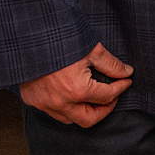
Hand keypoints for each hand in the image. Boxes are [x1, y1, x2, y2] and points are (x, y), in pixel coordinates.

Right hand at [18, 43, 133, 127]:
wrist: (28, 36)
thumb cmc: (60, 39)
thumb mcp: (91, 49)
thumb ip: (111, 64)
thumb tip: (126, 72)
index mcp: (77, 90)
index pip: (107, 96)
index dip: (121, 87)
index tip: (126, 81)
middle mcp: (60, 102)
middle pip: (89, 119)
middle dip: (104, 110)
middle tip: (112, 96)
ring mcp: (43, 103)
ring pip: (69, 119)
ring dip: (84, 111)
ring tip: (93, 97)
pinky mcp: (31, 99)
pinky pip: (52, 111)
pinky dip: (65, 107)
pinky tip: (71, 95)